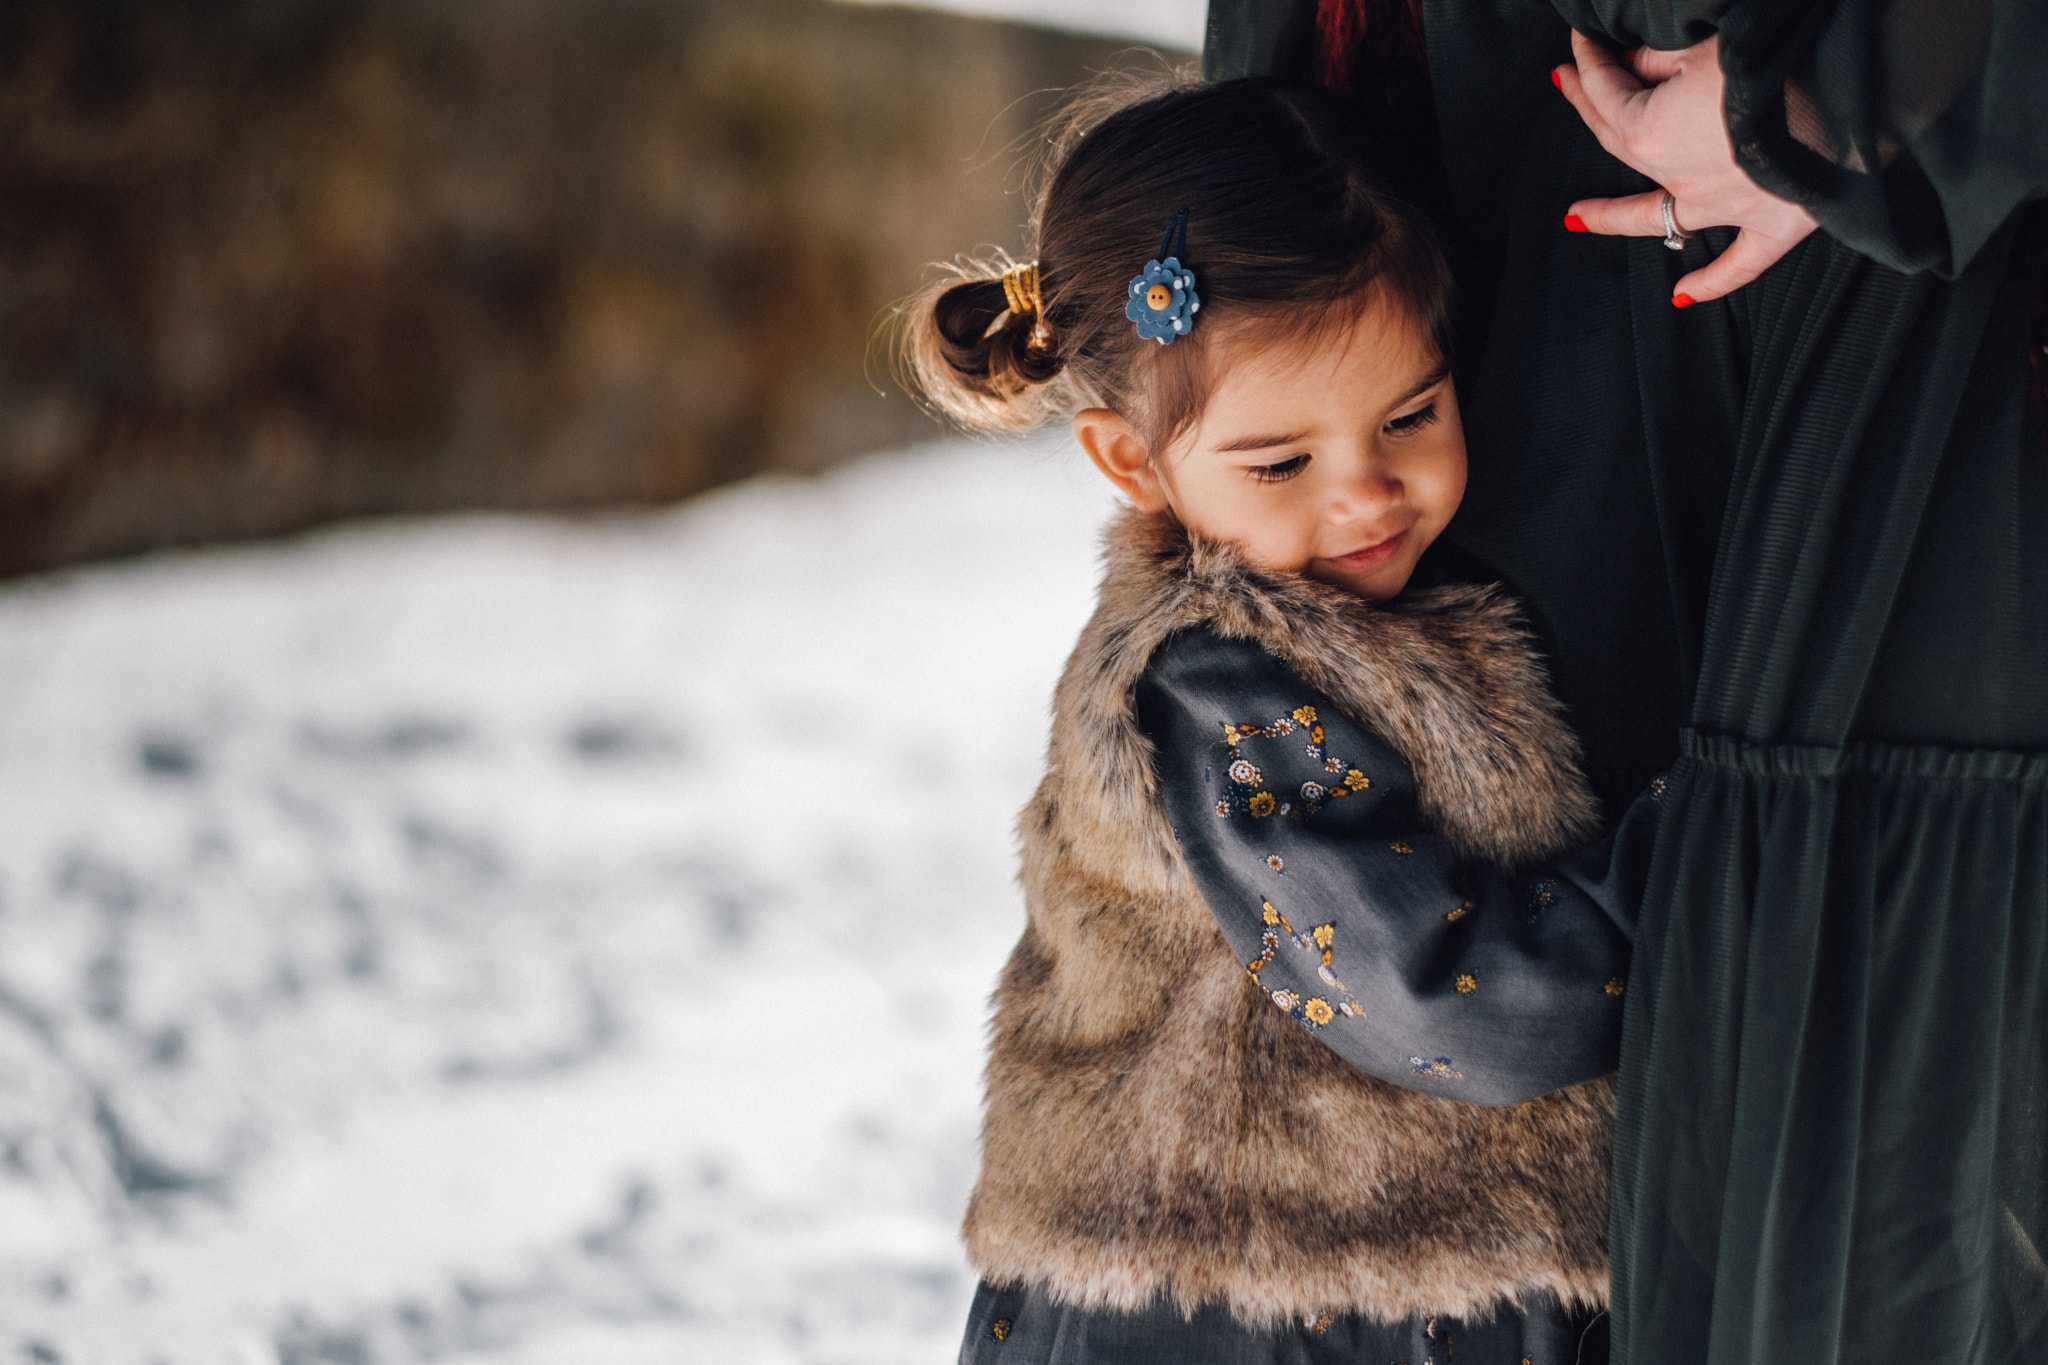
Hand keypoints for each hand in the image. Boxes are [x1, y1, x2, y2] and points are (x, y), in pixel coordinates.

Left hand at [1553, 31, 1816, 305]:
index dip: (1588, 62)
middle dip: (1590, 111)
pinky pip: (1737, 266)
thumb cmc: (1777, 58)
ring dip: (1614, 218)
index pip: (1606, 92)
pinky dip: (1711, 283)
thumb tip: (1632, 65)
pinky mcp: (1775, 225)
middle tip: (1568, 88)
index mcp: (1650, 132)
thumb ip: (1659, 59)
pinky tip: (1682, 297)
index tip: (1578, 42)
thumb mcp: (1706, 44)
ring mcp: (1724, 208)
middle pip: (1619, 144)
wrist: (1853, 92)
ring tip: (1577, 218)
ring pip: (1659, 218)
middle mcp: (1678, 177)